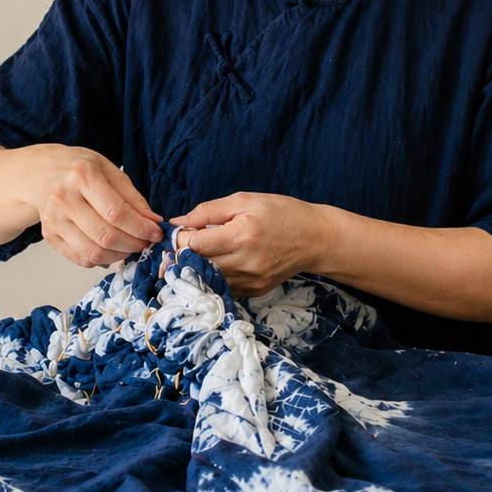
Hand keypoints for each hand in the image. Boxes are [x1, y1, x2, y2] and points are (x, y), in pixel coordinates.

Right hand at [26, 145, 163, 267]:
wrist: (42, 173)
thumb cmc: (79, 169)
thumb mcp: (109, 170)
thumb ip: (132, 197)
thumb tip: (153, 221)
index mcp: (81, 175)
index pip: (116, 212)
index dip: (140, 227)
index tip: (155, 232)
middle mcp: (63, 198)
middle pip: (105, 235)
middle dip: (133, 244)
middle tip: (146, 242)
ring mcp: (53, 220)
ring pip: (93, 252)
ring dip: (119, 255)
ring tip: (131, 247)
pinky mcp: (49, 236)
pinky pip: (81, 258)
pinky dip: (102, 260)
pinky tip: (112, 250)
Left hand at [170, 192, 328, 297]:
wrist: (315, 238)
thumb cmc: (281, 213)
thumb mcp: (244, 200)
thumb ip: (207, 211)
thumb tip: (177, 221)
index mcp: (242, 235)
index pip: (194, 244)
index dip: (178, 238)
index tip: (176, 232)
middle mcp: (246, 262)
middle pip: (197, 265)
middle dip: (181, 255)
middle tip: (177, 245)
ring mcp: (251, 281)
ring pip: (207, 280)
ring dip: (195, 268)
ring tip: (194, 254)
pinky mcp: (255, 291)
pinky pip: (223, 287)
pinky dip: (212, 277)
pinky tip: (213, 264)